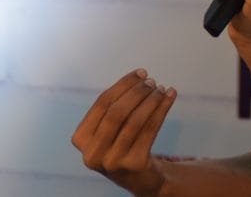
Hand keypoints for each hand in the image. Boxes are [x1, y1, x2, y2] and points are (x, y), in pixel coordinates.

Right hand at [72, 69, 176, 196]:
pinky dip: (162, 110)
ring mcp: (112, 161)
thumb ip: (115, 106)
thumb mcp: (109, 129)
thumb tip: (139, 77)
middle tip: (152, 81)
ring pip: (135, 122)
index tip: (141, 72)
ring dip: (151, 100)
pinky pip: (150, 131)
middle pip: (116, 113)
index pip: (102, 103)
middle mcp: (92, 153)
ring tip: (161, 88)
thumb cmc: (122, 144)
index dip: (123, 85)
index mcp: (80, 139)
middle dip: (136, 92)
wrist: (138, 177)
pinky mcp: (134, 164)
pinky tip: (170, 97)